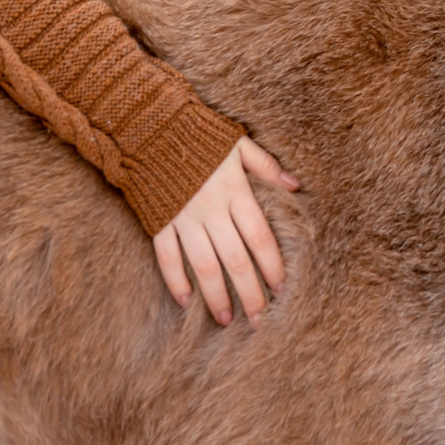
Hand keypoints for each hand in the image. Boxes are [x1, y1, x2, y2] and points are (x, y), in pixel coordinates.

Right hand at [152, 138, 299, 324]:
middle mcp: (211, 209)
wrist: (148, 125)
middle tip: (260, 320)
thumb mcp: (237, 142)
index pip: (260, 237)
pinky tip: (185, 301)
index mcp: (234, 191)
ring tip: (227, 319)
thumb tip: (296, 186)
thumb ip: (266, 166)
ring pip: (203, 265)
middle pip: (235, 259)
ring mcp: (183, 218)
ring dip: (216, 295)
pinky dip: (175, 280)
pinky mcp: (159, 221)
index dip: (272, 265)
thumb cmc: (197, 134)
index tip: (282, 288)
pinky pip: (167, 257)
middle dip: (250, 292)